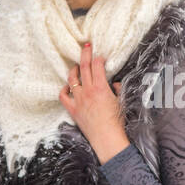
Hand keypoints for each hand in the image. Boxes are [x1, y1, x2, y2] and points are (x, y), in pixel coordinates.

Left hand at [59, 41, 129, 162]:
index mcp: (101, 87)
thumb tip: (114, 84)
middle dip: (85, 54)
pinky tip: (68, 86)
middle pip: (84, 67)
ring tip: (77, 66)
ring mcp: (78, 100)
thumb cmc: (117, 121)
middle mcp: (87, 91)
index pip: (97, 65)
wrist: (108, 139)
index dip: (98, 57)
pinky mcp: (73, 109)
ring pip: (72, 79)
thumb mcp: (122, 102)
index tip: (100, 55)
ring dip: (74, 70)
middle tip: (86, 46)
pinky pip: (63, 96)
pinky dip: (64, 89)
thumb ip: (117, 89)